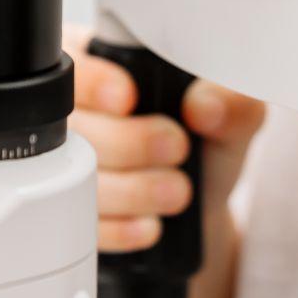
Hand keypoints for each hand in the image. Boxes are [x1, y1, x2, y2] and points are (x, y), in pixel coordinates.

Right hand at [65, 23, 266, 251]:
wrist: (201, 205)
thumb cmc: (206, 143)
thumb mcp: (231, 117)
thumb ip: (231, 101)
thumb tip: (205, 105)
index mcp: (106, 71)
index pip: (76, 69)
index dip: (94, 83)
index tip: (127, 98)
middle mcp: (76, 117)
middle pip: (74, 128)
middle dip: (128, 142)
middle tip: (176, 147)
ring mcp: (66, 170)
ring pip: (75, 179)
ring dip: (132, 189)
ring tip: (177, 190)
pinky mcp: (70, 217)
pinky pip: (81, 224)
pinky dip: (121, 228)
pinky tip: (150, 223)